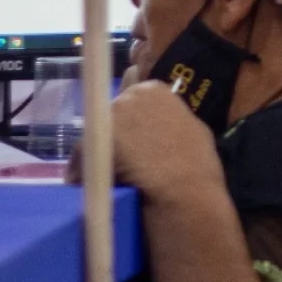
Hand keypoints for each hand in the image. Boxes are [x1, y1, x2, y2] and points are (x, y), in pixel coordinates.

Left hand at [67, 81, 220, 201]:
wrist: (186, 192)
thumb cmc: (198, 165)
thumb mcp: (193, 130)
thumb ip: (171, 120)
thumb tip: (161, 127)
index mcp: (156, 90)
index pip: (134, 94)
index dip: (134, 118)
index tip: (135, 136)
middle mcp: (130, 95)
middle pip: (113, 112)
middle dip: (116, 132)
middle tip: (124, 157)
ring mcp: (109, 116)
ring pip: (96, 133)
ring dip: (100, 151)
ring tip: (110, 176)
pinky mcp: (92, 139)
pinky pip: (83, 155)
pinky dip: (85, 171)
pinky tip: (97, 187)